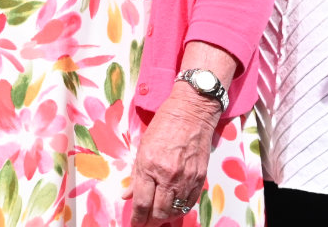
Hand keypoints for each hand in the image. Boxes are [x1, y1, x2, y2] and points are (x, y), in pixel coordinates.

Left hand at [128, 87, 219, 225]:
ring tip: (158, 217)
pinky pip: (189, 203)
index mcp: (150, 166)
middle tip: (146, 223)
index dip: (138, 218)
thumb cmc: (164, 126)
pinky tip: (174, 209)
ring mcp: (186, 178)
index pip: (142, 203)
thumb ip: (136, 175)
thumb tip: (127, 196)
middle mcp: (169, 175)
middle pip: (159, 212)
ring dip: (165, 217)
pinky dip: (180, 210)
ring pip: (175, 211)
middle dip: (151, 222)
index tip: (135, 224)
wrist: (191, 112)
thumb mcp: (143, 148)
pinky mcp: (200, 178)